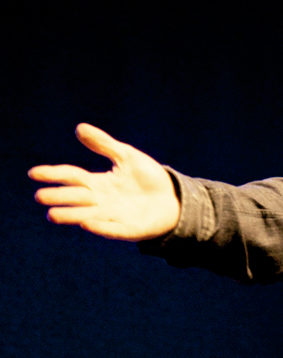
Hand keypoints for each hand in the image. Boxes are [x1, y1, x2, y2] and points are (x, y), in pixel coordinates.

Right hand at [29, 123, 180, 240]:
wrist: (173, 198)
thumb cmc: (148, 177)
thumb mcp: (127, 156)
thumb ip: (105, 145)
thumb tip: (79, 128)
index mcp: (98, 183)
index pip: (72, 177)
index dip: (54, 174)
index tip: (34, 173)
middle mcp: (100, 201)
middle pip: (76, 197)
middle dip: (59, 197)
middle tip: (40, 196)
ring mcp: (113, 216)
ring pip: (87, 216)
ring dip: (71, 215)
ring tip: (52, 215)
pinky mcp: (128, 228)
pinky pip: (113, 229)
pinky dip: (101, 227)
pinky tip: (88, 224)